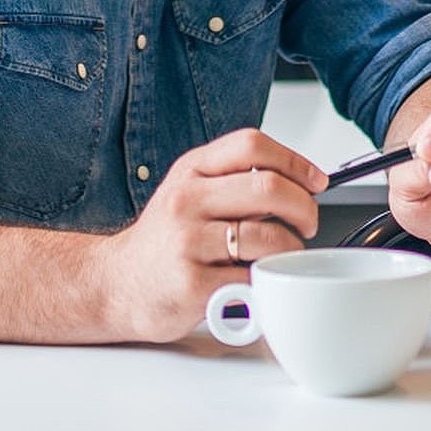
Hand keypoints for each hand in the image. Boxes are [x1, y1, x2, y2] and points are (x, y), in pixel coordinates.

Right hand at [97, 127, 327, 341]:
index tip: (316, 182)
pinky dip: (267, 281)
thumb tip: (299, 181)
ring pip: (267, 236)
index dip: (295, 161)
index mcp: (191, 170)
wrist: (115, 284)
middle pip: (269, 188)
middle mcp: (187, 200)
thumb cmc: (163, 239)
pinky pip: (250, 278)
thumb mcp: (189, 190)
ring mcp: (187, 242)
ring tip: (283, 255)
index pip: (252, 145)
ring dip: (290, 248)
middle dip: (304, 208)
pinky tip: (259, 280)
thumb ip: (233, 178)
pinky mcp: (191, 285)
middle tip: (308, 223)